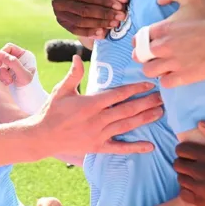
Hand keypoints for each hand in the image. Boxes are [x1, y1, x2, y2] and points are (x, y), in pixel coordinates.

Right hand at [0, 43, 35, 85]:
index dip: (2, 54)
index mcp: (24, 55)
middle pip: (1, 56)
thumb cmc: (29, 87)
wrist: (28, 99)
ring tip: (8, 82)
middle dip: (0, 66)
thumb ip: (14, 64)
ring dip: (0, 73)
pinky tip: (4, 83)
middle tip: (4, 74)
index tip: (0, 64)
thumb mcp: (23, 75)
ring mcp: (11, 66)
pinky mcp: (6, 73)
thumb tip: (2, 54)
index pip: (9, 47)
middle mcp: (17, 59)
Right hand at [33, 55, 162, 156]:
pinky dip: (135, 148)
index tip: (149, 84)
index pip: (118, 94)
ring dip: (145, 119)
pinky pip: (119, 148)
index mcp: (90, 104)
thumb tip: (78, 57)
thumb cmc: (51, 111)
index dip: (135, 89)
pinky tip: (150, 146)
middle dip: (146, 103)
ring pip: (127, 126)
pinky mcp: (98, 147)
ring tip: (160, 113)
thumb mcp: (61, 90)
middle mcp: (97, 119)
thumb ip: (73, 74)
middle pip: (127, 110)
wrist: (42, 137)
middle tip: (163, 97)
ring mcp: (99, 135)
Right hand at [52, 0, 129, 39]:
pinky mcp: (62, 22)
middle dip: (105, 14)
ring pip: (81, 22)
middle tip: (121, 16)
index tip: (119, 5)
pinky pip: (76, 30)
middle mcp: (58, 1)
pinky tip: (103, 32)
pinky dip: (90, 32)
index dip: (103, 1)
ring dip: (100, 24)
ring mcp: (59, 13)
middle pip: (84, 11)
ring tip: (115, 23)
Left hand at [134, 0, 204, 87]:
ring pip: (149, 71)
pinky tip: (174, 74)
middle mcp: (163, 47)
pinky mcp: (185, 76)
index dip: (141, 42)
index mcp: (162, 28)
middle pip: (140, 56)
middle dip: (145, 56)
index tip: (148, 43)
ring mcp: (173, 63)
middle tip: (155, 56)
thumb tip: (159, 0)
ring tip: (163, 66)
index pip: (139, 39)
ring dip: (154, 69)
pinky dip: (167, 80)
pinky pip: (165, 83)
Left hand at [174, 122, 204, 205]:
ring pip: (180, 178)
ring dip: (186, 175)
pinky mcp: (202, 203)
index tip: (192, 151)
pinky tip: (198, 188)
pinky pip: (183, 194)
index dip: (184, 149)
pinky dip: (187, 190)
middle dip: (184, 161)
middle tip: (194, 163)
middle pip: (177, 164)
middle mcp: (200, 171)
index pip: (181, 149)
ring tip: (197, 175)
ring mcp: (200, 188)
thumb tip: (200, 124)